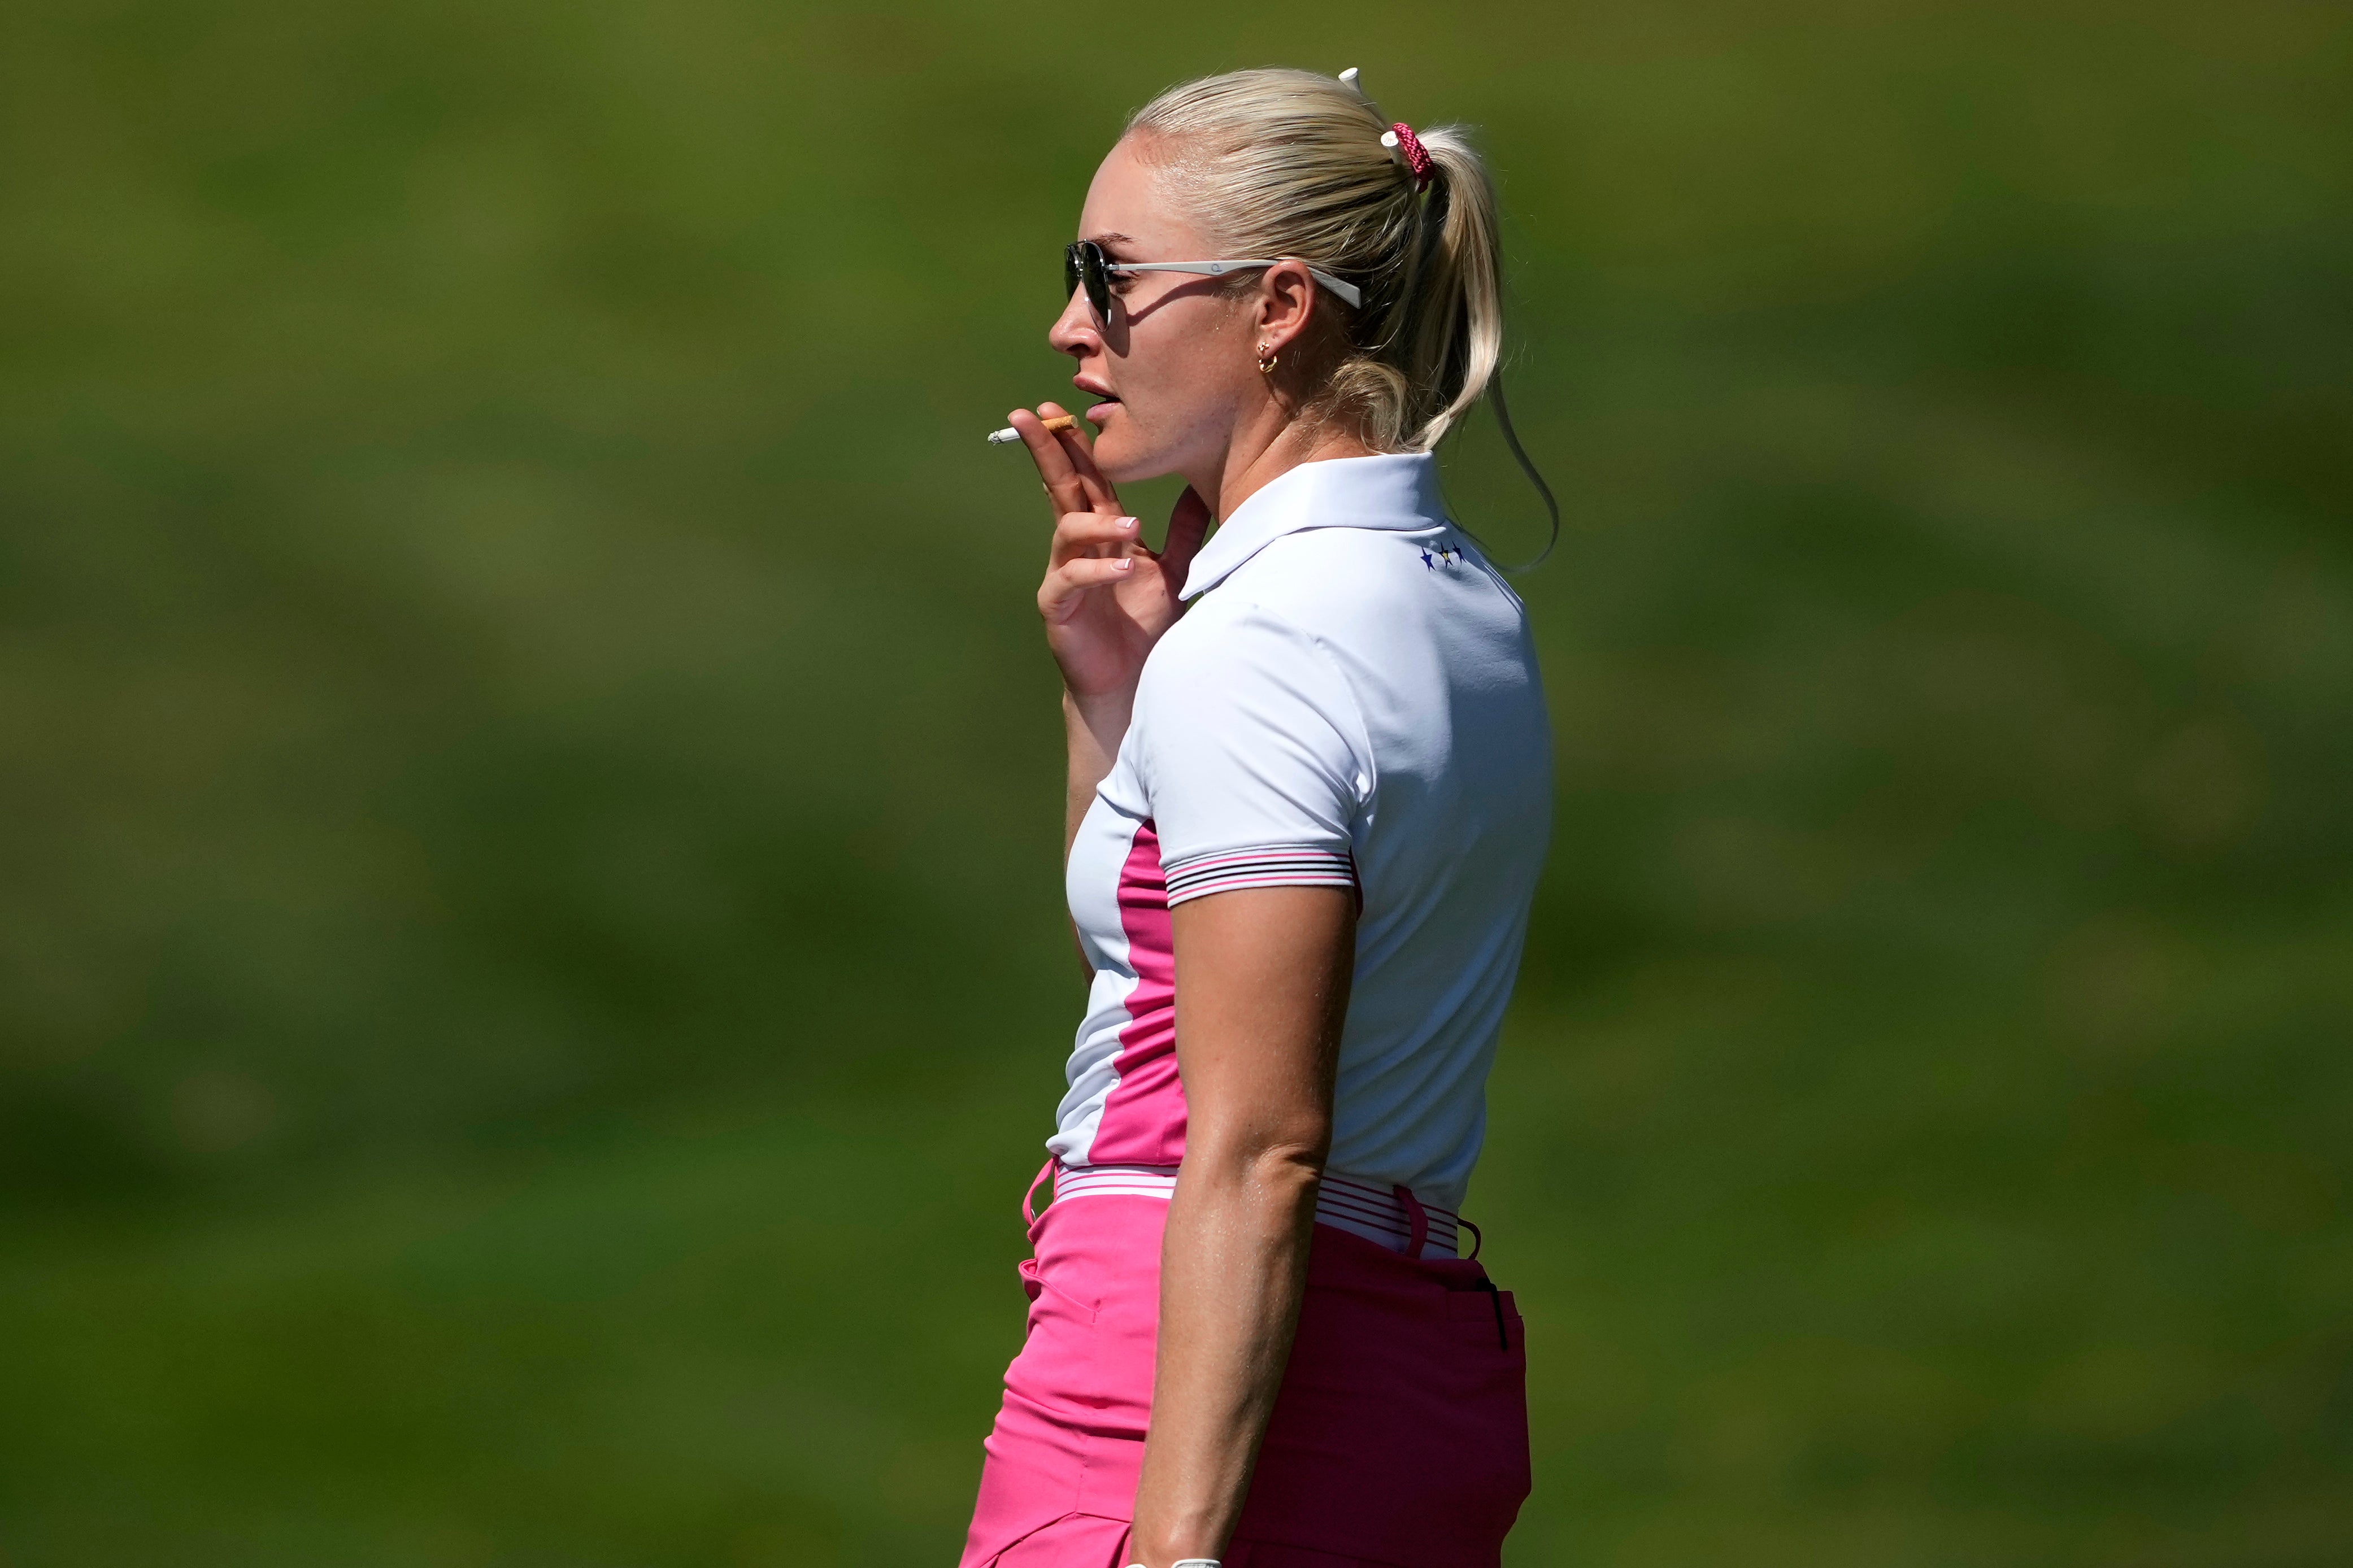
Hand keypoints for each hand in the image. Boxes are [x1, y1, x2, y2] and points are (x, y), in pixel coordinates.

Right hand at [1012, 404, 1209, 703]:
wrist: (1132, 679)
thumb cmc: (1145, 625)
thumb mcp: (1173, 570)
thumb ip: (1183, 531)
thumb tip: (1201, 488)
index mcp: (1103, 532)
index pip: (1087, 478)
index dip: (1076, 444)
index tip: (1063, 408)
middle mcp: (1079, 547)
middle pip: (1059, 488)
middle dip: (1046, 452)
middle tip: (1033, 416)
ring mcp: (1064, 574)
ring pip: (1066, 531)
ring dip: (1096, 523)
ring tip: (1130, 527)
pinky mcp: (1058, 606)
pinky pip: (1071, 580)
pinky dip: (1098, 571)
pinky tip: (1124, 570)